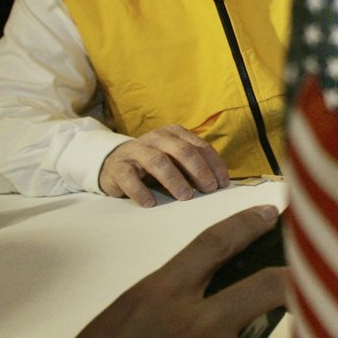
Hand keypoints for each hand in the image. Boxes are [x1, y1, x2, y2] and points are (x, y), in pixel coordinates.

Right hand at [98, 125, 230, 207]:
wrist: (114, 163)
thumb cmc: (154, 165)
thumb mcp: (176, 161)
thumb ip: (194, 167)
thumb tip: (219, 184)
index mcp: (175, 134)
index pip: (200, 147)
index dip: (214, 165)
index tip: (222, 184)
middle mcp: (156, 138)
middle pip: (182, 151)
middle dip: (199, 171)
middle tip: (209, 189)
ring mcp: (135, 150)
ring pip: (157, 161)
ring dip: (174, 180)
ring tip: (185, 196)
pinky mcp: (117, 166)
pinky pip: (128, 177)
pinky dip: (140, 191)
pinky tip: (150, 203)